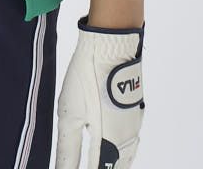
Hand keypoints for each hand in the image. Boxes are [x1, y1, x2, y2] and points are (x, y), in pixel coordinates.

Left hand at [54, 15, 144, 167]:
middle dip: (104, 168)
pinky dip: (123, 152)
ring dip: (116, 164)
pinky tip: (116, 149)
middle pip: (117, 166)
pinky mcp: (134, 111)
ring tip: (103, 164)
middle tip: (89, 166)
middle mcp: (127, 138)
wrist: (111, 45)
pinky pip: (131, 141)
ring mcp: (134, 124)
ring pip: (127, 156)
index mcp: (111, 142)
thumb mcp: (70, 114)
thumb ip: (68, 149)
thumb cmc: (87, 78)